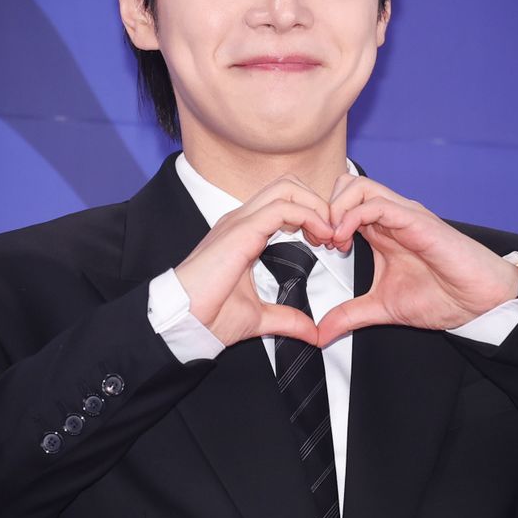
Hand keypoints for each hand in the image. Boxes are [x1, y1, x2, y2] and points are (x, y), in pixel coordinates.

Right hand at [175, 176, 333, 346]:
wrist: (184, 323)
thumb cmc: (209, 317)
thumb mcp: (259, 317)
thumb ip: (287, 319)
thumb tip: (311, 331)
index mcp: (244, 232)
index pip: (284, 202)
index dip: (312, 215)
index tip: (328, 242)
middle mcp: (242, 220)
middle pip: (288, 186)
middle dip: (318, 203)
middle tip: (333, 233)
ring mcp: (240, 221)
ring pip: (287, 188)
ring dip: (316, 206)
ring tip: (330, 232)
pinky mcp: (241, 230)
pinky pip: (283, 207)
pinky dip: (309, 215)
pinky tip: (321, 235)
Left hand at [316, 175, 517, 346]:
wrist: (481, 302)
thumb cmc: (443, 297)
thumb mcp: (383, 308)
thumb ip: (350, 315)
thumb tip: (321, 333)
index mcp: (380, 230)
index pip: (340, 204)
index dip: (320, 220)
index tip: (315, 247)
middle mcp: (390, 216)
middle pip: (343, 185)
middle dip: (322, 209)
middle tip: (319, 240)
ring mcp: (403, 214)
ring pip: (356, 186)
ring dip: (334, 210)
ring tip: (331, 241)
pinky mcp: (416, 220)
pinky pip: (376, 204)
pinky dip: (351, 217)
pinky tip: (344, 241)